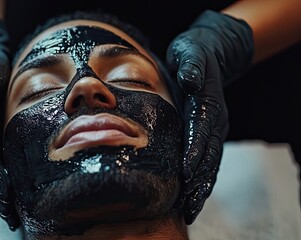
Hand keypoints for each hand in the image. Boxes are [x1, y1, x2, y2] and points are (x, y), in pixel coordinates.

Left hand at [166, 10, 253, 223]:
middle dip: (199, 180)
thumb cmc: (193, 53)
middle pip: (209, 154)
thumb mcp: (189, 52)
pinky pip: (207, 159)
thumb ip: (191, 65)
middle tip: (188, 204)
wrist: (209, 52)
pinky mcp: (209, 133)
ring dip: (201, 187)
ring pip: (211, 162)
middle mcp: (215, 119)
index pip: (201, 130)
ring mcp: (214, 128)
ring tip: (190, 209)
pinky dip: (201, 179)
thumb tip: (191, 80)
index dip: (194, 152)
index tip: (186, 173)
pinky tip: (192, 196)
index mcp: (208, 102)